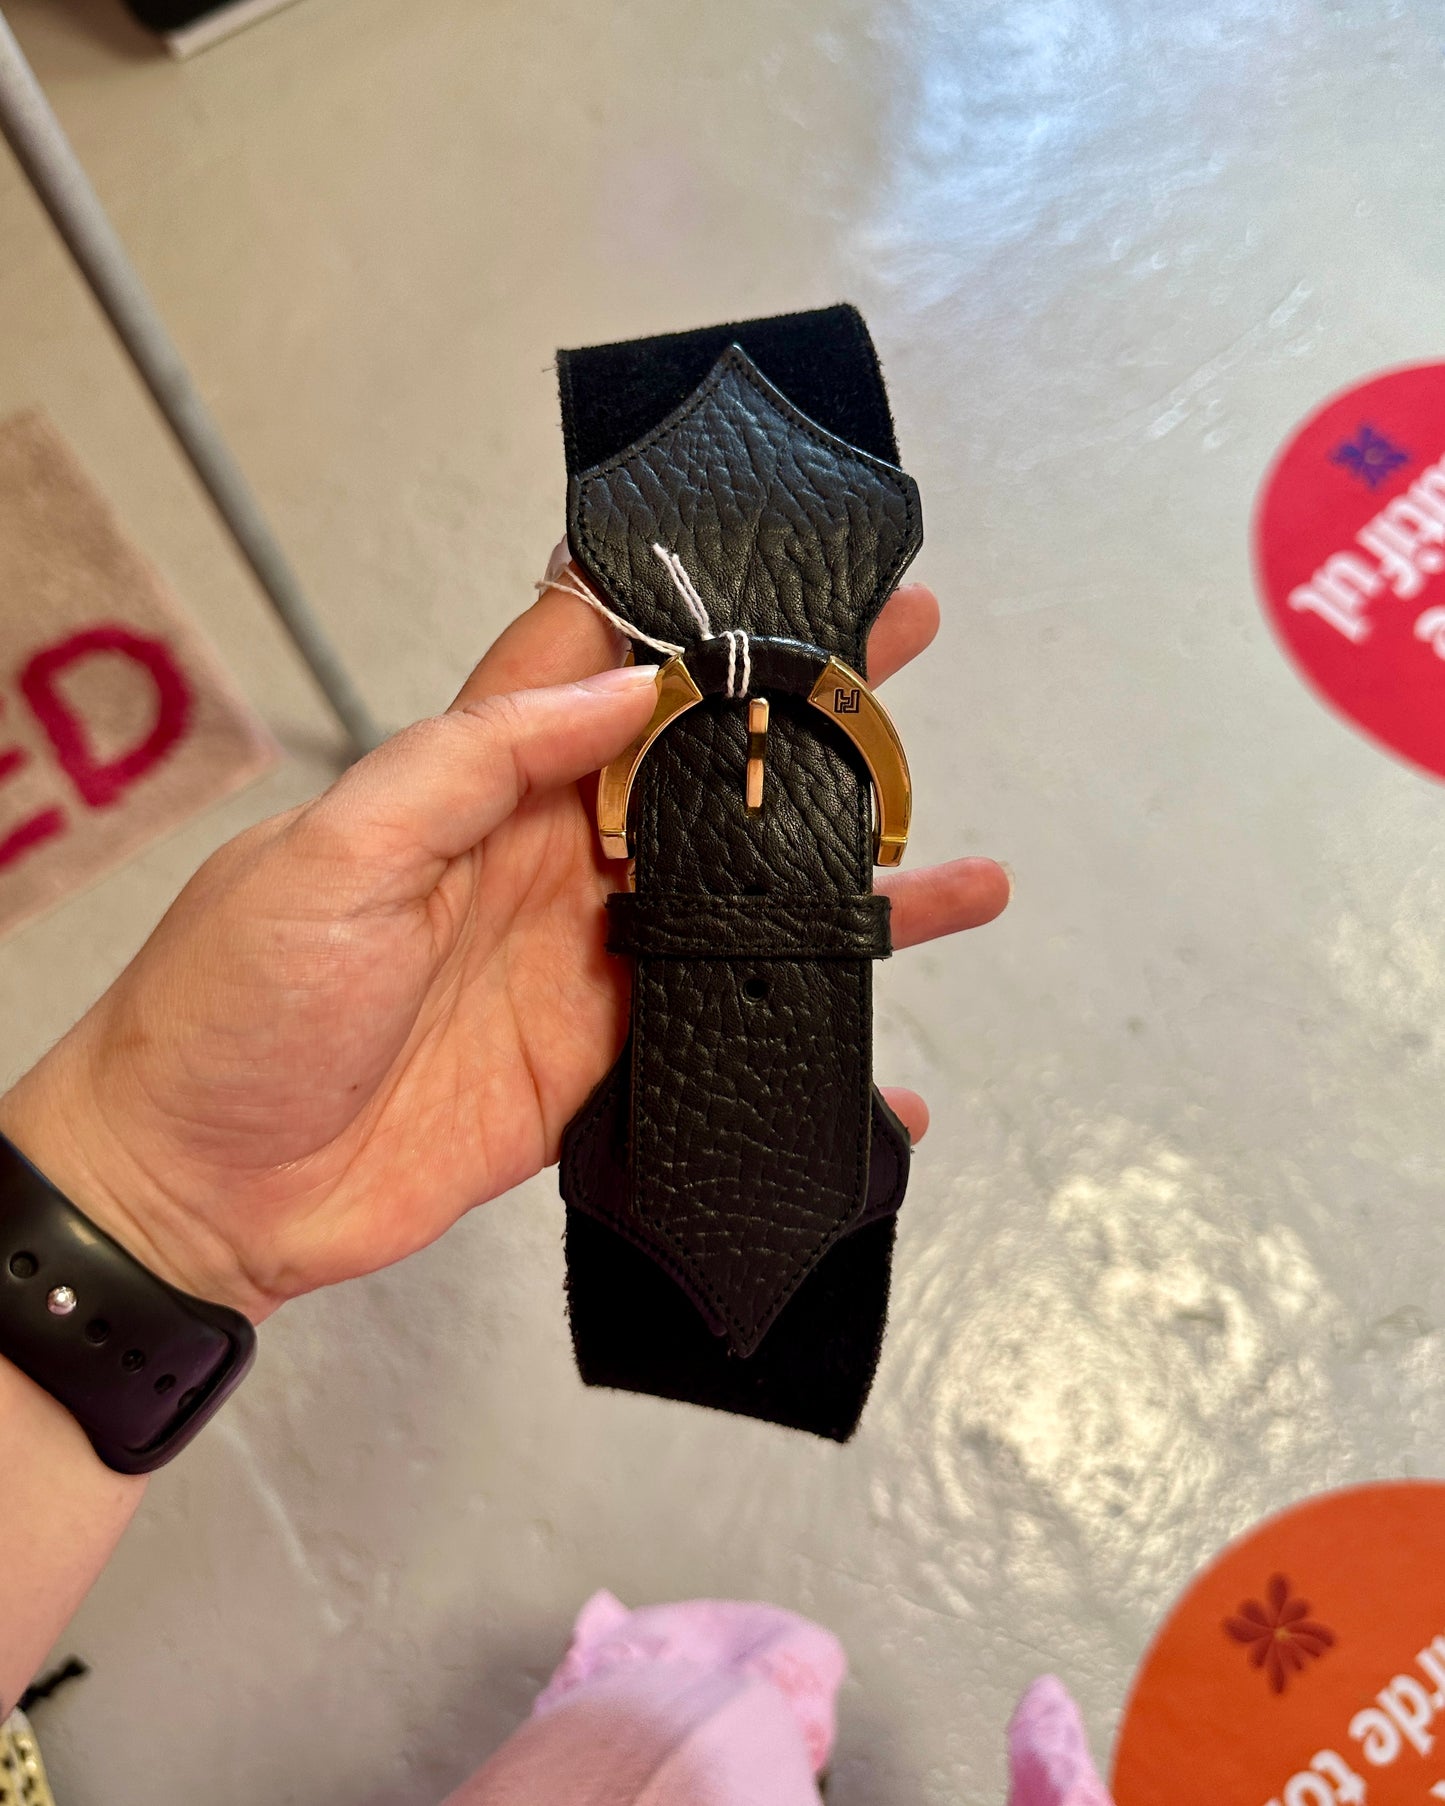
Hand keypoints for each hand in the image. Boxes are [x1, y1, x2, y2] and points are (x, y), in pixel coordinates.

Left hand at [0, 571, 1008, 1322]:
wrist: (203, 1192)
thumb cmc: (228, 1011)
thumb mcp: (333, 854)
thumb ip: (474, 762)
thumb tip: (616, 689)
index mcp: (474, 783)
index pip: (596, 662)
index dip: (685, 608)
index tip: (777, 563)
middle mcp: (542, 859)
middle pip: (693, 767)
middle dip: (796, 709)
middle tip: (895, 650)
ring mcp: (580, 960)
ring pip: (732, 896)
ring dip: (832, 870)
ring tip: (940, 848)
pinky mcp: (599, 1057)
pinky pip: (720, 1021)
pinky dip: (800, 1022)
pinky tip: (874, 1034)